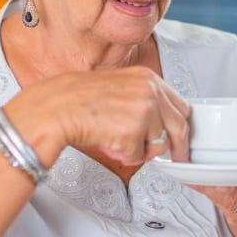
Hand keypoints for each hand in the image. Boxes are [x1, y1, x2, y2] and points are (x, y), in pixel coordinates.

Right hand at [8, 66, 190, 165]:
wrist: (56, 108)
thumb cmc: (79, 100)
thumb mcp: (119, 88)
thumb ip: (143, 100)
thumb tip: (161, 124)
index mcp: (148, 77)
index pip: (179, 105)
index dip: (179, 125)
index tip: (180, 137)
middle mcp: (150, 90)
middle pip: (180, 127)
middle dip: (177, 147)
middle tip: (176, 158)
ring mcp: (143, 110)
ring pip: (159, 145)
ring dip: (140, 150)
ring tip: (118, 141)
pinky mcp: (133, 131)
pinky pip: (139, 156)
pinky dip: (124, 156)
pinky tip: (109, 143)